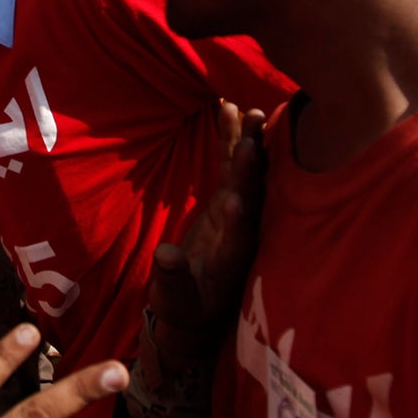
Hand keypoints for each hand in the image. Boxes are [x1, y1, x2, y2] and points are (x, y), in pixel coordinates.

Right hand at [151, 102, 266, 354]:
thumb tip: (165, 255)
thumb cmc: (184, 308)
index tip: (234, 202)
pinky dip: (233, 139)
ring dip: (250, 144)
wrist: (198, 307)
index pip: (238, 238)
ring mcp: (238, 212)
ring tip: (252, 112)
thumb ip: (172, 278)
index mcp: (232, 260)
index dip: (237, 222)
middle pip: (250, 197)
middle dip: (250, 170)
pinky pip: (232, 164)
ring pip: (247, 174)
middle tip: (251, 140)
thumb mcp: (174, 300)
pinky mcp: (228, 199)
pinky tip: (230, 109)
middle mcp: (243, 232)